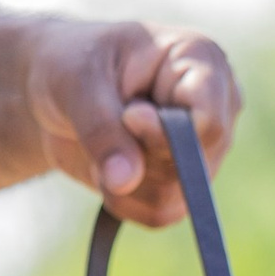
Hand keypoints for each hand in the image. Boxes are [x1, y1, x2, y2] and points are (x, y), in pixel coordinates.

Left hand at [21, 21, 243, 231]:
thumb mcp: (77, 81)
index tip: (127, 116)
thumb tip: (125, 181)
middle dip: (136, 159)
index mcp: (202, 61)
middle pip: (192, 168)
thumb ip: (101, 129)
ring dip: (124, 183)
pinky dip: (123, 200)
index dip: (167, 136)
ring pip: (175, 198)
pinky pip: (159, 214)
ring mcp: (203, 150)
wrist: (59, 88)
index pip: (209, 123)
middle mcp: (215, 107)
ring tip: (103, 143)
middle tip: (103, 123)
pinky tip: (106, 168)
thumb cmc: (72, 62)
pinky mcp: (182, 183)